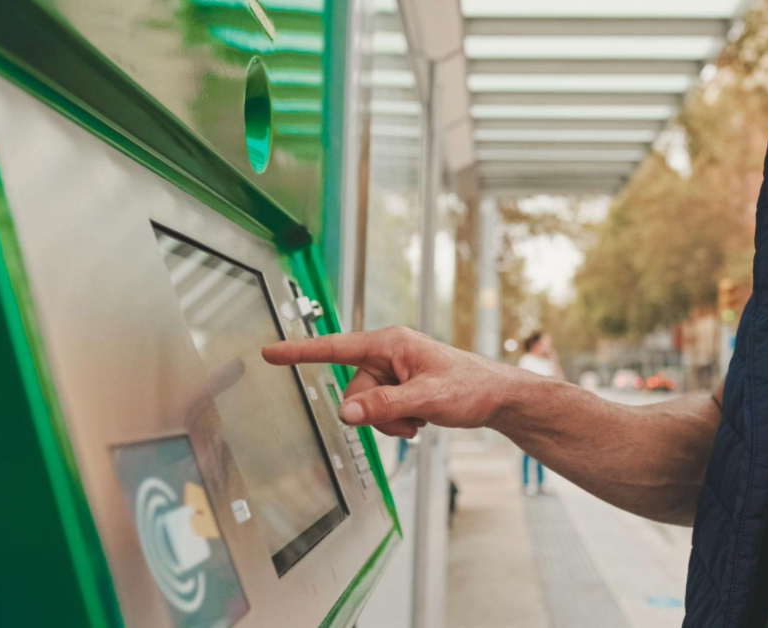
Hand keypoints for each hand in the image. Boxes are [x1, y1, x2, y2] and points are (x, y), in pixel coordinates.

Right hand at [262, 327, 518, 438]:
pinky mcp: (399, 388)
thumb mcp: (428, 399)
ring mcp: (393, 372)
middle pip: (353, 392)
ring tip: (421, 417)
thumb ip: (384, 406)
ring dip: (390, 421)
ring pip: (366, 407)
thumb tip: (346, 413)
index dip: (300, 352)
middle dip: (378, 413)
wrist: (497, 398)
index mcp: (390, 343)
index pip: (335, 348)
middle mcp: (387, 354)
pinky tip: (422, 419)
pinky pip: (380, 413)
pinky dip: (398, 422)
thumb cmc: (471, 387)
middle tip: (412, 417)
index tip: (270, 353)